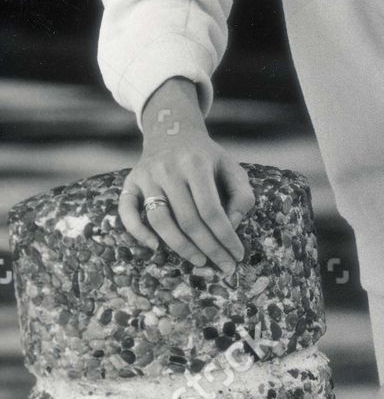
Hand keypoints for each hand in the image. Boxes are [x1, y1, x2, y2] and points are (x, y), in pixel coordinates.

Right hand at [119, 118, 254, 273]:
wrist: (173, 132)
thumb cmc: (207, 159)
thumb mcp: (232, 168)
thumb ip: (242, 196)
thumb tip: (231, 226)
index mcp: (197, 164)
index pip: (212, 210)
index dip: (225, 237)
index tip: (237, 255)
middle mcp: (168, 169)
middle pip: (188, 220)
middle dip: (209, 248)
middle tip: (224, 266)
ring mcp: (147, 176)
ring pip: (160, 220)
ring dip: (180, 247)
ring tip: (199, 260)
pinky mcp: (130, 183)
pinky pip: (127, 211)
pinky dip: (137, 231)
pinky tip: (155, 247)